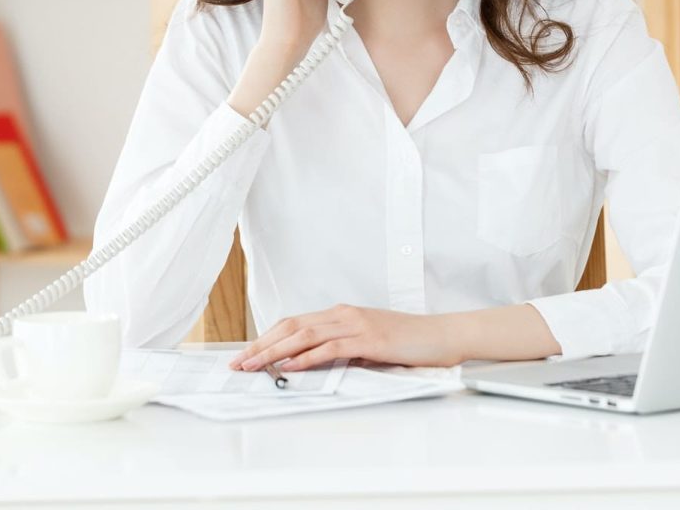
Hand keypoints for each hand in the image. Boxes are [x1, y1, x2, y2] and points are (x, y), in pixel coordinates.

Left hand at [228, 304, 462, 371]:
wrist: (441, 335)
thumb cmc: (407, 342)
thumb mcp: (367, 344)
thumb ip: (341, 349)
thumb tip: (311, 364)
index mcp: (340, 315)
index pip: (294, 323)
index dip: (267, 338)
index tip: (247, 354)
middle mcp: (343, 314)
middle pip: (291, 326)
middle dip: (261, 345)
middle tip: (238, 362)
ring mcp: (355, 324)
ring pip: (304, 335)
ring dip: (274, 351)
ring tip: (254, 365)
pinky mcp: (368, 338)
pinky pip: (330, 347)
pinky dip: (306, 356)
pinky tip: (290, 365)